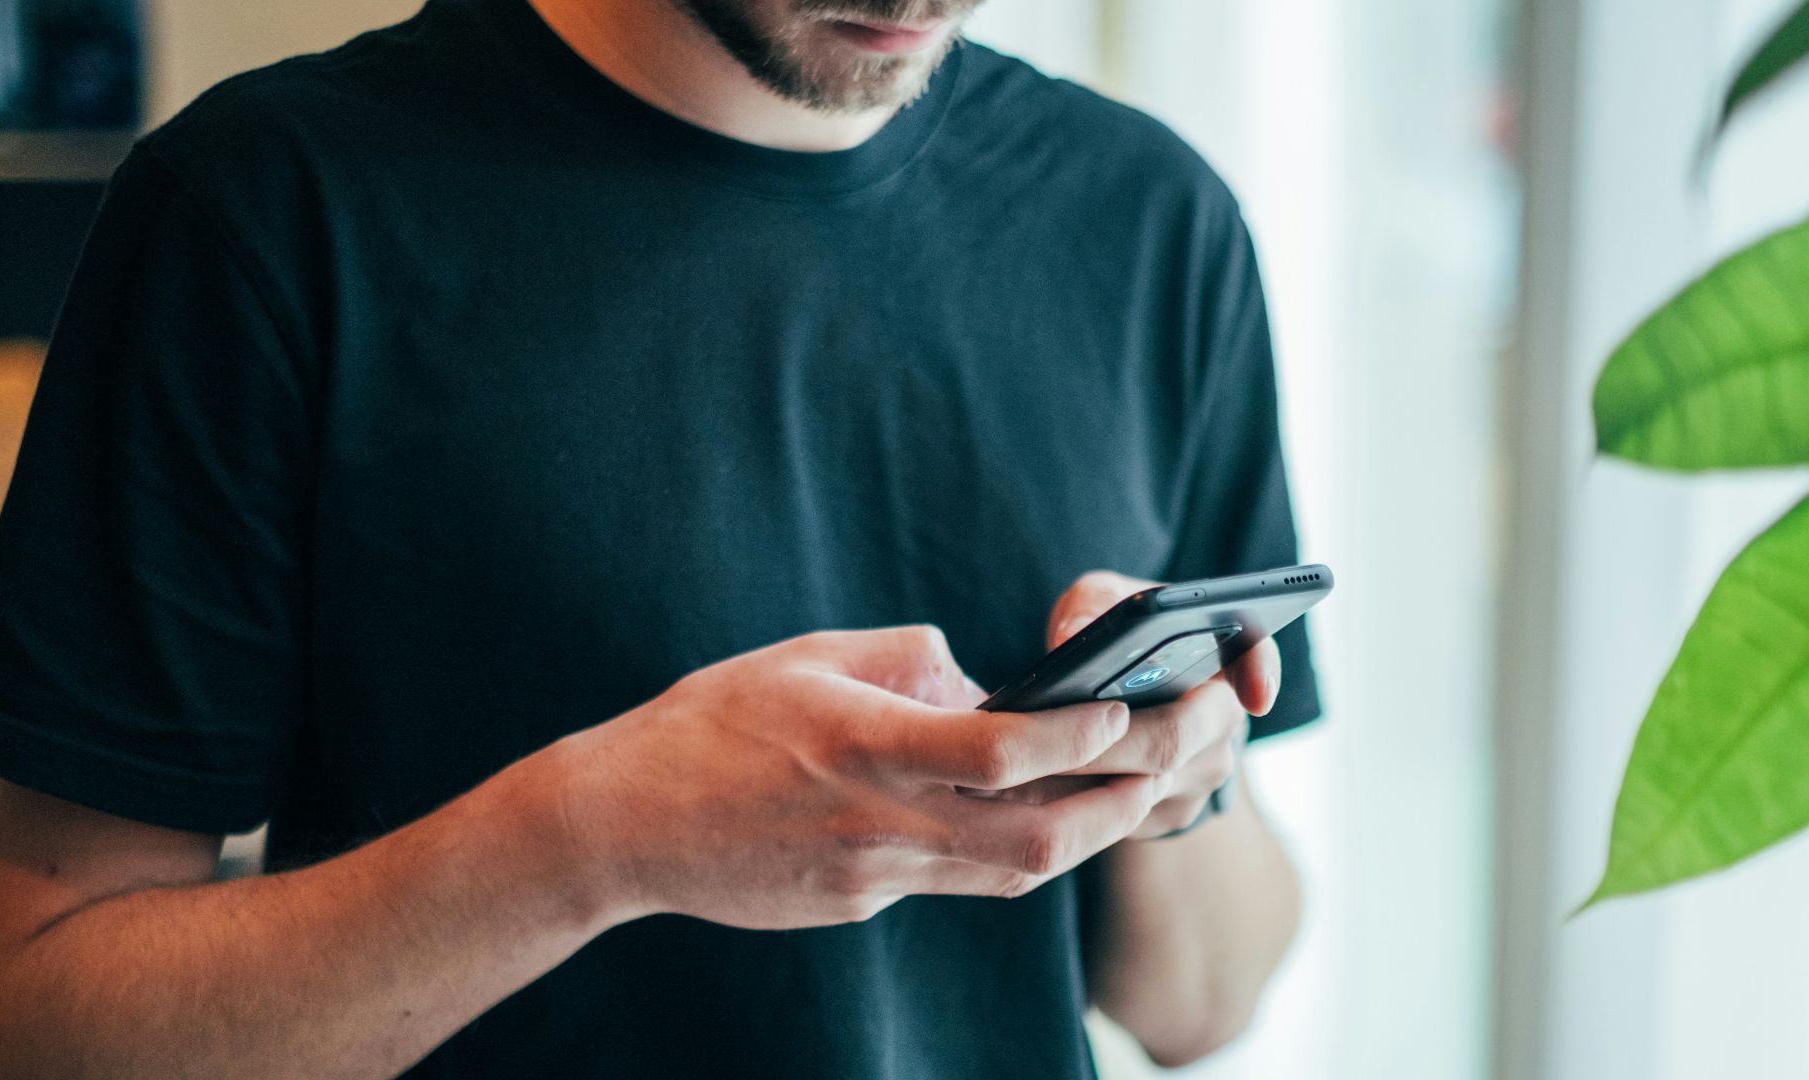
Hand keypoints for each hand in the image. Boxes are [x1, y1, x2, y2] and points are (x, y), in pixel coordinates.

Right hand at [544, 625, 1164, 929]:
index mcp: (868, 747)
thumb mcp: (807, 657)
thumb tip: (979, 678)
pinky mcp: (862, 905)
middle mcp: (883, 823)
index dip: (1082, 734)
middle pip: (1040, 839)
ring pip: (1016, 876)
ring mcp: (875, 878)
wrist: (624, 825)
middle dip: (1127, 799)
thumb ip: (906, 661)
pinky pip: (962, 883)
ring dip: (1091, 833)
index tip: (1132, 703)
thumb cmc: (708, 723)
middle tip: (1184, 754)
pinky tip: (1043, 817)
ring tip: (1142, 787)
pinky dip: (1016, 849)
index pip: (1004, 752)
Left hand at [997, 571, 1279, 839]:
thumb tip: (1073, 637)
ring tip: (1017, 761)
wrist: (1116, 697)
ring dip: (1080, 775)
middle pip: (1172, 737)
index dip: (1260, 674)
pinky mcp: (1169, 814)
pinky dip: (1075, 802)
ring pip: (1143, 785)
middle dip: (1104, 739)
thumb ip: (1092, 606)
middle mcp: (1222, 719)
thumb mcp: (1101, 602)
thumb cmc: (1111, 637)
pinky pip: (1124, 815)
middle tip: (1042, 734)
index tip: (1255, 695)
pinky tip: (1028, 788)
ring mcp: (1201, 774)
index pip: (1255, 656)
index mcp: (1220, 654)